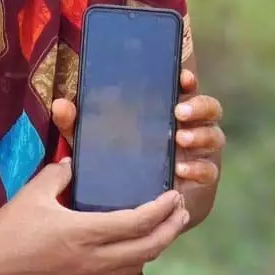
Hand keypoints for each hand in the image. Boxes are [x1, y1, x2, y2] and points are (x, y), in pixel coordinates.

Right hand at [0, 159, 189, 274]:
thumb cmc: (8, 230)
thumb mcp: (33, 193)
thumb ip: (58, 173)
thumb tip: (74, 161)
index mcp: (84, 232)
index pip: (136, 223)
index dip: (161, 209)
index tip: (174, 195)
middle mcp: (94, 259)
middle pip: (148, 249)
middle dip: (170, 229)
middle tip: (182, 210)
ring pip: (137, 265)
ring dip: (157, 246)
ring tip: (166, 228)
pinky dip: (137, 260)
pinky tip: (137, 248)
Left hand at [50, 67, 223, 188]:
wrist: (134, 197)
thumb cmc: (116, 154)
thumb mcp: (94, 136)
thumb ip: (77, 121)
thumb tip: (60, 105)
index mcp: (166, 107)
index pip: (185, 86)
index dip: (187, 79)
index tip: (181, 77)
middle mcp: (188, 125)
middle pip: (209, 107)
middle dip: (199, 107)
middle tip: (178, 112)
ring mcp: (198, 150)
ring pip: (214, 136)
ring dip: (201, 136)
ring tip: (181, 140)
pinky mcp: (200, 176)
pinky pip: (210, 170)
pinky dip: (199, 169)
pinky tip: (181, 170)